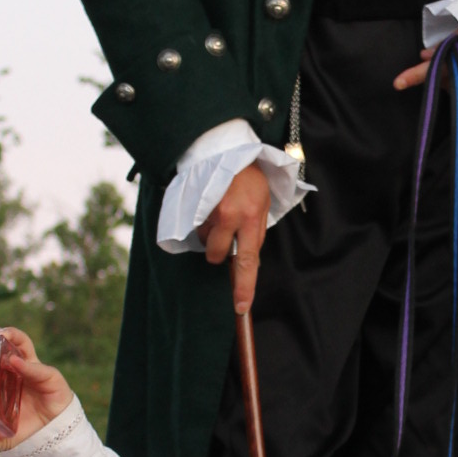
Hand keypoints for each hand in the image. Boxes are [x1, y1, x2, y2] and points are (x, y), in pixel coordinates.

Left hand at [0, 326, 73, 455]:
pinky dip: (27, 365)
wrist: (52, 441)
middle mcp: (16, 370)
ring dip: (12, 335)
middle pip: (5, 343)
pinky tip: (15, 363)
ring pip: (23, 344)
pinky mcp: (49, 377)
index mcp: (2, 379)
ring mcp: (33, 370)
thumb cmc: (24, 432)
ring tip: (1, 335)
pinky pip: (38, 368)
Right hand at [203, 162, 270, 315]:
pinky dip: (203, 221)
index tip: (240, 307)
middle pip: (216, 255)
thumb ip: (256, 231)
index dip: (243, 287)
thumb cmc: (249, 177)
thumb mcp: (263, 202)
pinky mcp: (194, 206)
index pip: (247, 261)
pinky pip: (196, 226)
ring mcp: (209, 212)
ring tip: (220, 208)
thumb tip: (249, 260)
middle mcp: (229, 217)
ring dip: (211, 232)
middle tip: (225, 233)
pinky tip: (211, 203)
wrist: (226, 149)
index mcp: (251, 218)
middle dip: (218, 252)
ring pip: (205, 240)